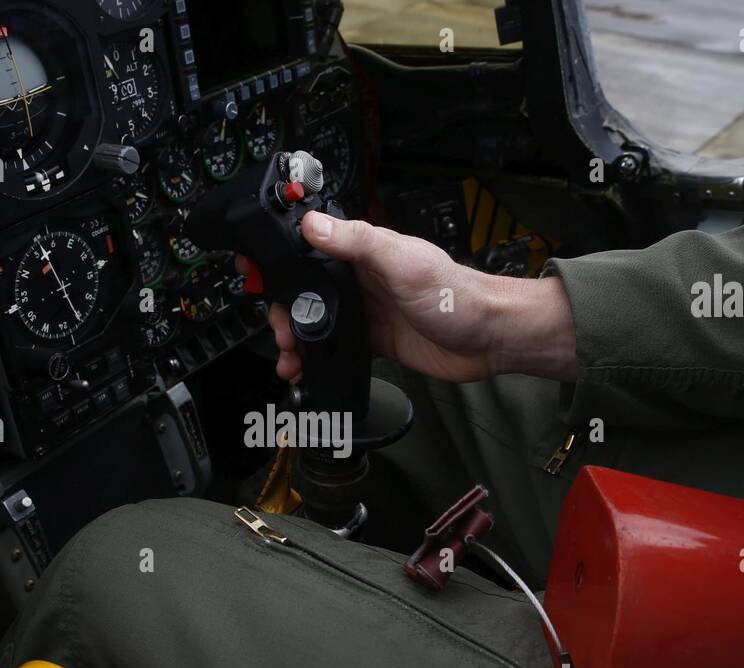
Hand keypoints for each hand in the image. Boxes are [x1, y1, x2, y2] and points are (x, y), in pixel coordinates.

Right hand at [241, 211, 577, 383]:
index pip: (312, 246)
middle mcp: (362, 278)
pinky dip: (315, 357)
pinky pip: (334, 346)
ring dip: (296, 338)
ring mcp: (367, 310)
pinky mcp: (374, 340)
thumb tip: (314, 224)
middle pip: (306, 289)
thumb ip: (358, 242)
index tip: (255, 271)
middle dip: (283, 309)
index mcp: (365, 251)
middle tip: (279, 329)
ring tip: (288, 356)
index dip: (281, 259)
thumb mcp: (404, 262)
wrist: (488, 339)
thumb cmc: (457, 295)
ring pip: (317, 321)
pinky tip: (305, 368)